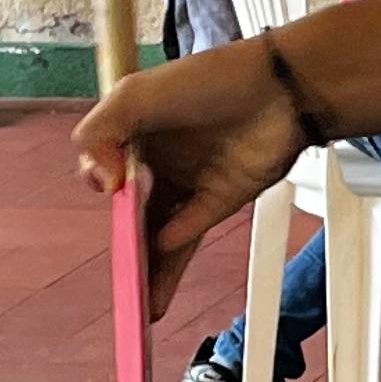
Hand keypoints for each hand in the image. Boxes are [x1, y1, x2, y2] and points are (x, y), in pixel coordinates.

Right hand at [71, 45, 306, 318]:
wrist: (280, 89)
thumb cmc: (211, 80)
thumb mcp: (136, 95)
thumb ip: (100, 133)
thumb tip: (104, 183)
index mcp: (136, 132)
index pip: (106, 170)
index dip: (103, 183)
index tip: (111, 187)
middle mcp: (162, 159)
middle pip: (133, 211)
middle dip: (124, 244)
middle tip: (118, 274)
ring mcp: (192, 181)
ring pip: (160, 232)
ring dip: (150, 266)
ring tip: (138, 301)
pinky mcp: (221, 199)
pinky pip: (191, 231)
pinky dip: (174, 250)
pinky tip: (160, 264)